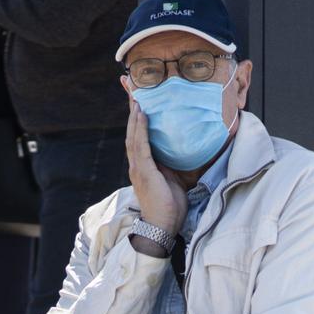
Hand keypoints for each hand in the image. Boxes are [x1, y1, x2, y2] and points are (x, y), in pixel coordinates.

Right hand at [122, 86, 187, 233]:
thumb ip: (172, 163)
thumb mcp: (173, 179)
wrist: (162, 227)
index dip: (137, 116)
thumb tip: (183, 147)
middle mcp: (136, 163)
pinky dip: (139, 128)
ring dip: (134, 113)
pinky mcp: (143, 171)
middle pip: (132, 130)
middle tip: (130, 86)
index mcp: (143, 165)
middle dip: (131, 107)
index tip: (137, 97)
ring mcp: (138, 167)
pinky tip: (141, 114)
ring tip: (136, 94)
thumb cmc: (169, 206)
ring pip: (133, 134)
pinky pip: (140, 145)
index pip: (138, 135)